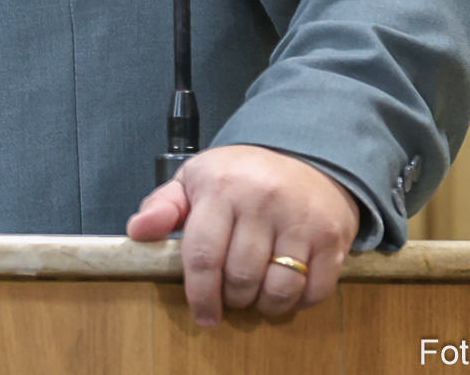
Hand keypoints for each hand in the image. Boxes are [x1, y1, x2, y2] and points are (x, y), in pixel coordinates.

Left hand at [125, 144, 358, 324]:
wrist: (304, 155)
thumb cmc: (240, 175)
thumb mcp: (195, 179)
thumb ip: (163, 206)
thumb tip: (138, 231)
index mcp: (221, 187)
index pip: (204, 255)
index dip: (200, 293)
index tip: (203, 314)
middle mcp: (262, 200)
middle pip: (241, 277)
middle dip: (233, 298)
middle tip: (232, 296)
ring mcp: (300, 218)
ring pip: (279, 289)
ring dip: (265, 304)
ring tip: (257, 293)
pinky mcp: (331, 236)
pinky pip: (315, 290)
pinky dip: (298, 301)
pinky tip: (287, 287)